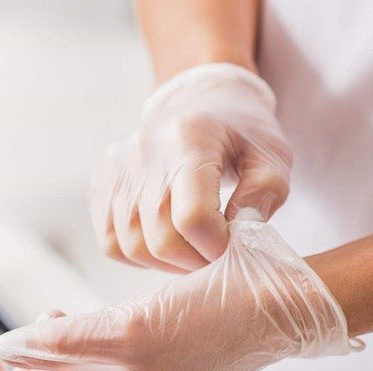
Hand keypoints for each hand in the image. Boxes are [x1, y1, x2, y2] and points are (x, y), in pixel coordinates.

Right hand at [89, 63, 291, 272]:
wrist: (198, 104)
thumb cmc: (238, 134)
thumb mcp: (272, 154)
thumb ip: (266, 193)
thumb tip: (240, 234)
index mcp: (189, 138)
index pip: (193, 218)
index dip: (216, 247)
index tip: (231, 247)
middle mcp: (143, 151)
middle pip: (161, 240)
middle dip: (194, 261)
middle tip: (213, 255)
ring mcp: (115, 169)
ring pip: (133, 247)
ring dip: (167, 263)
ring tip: (190, 251)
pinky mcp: (101, 185)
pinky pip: (110, 243)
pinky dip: (139, 256)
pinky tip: (164, 244)